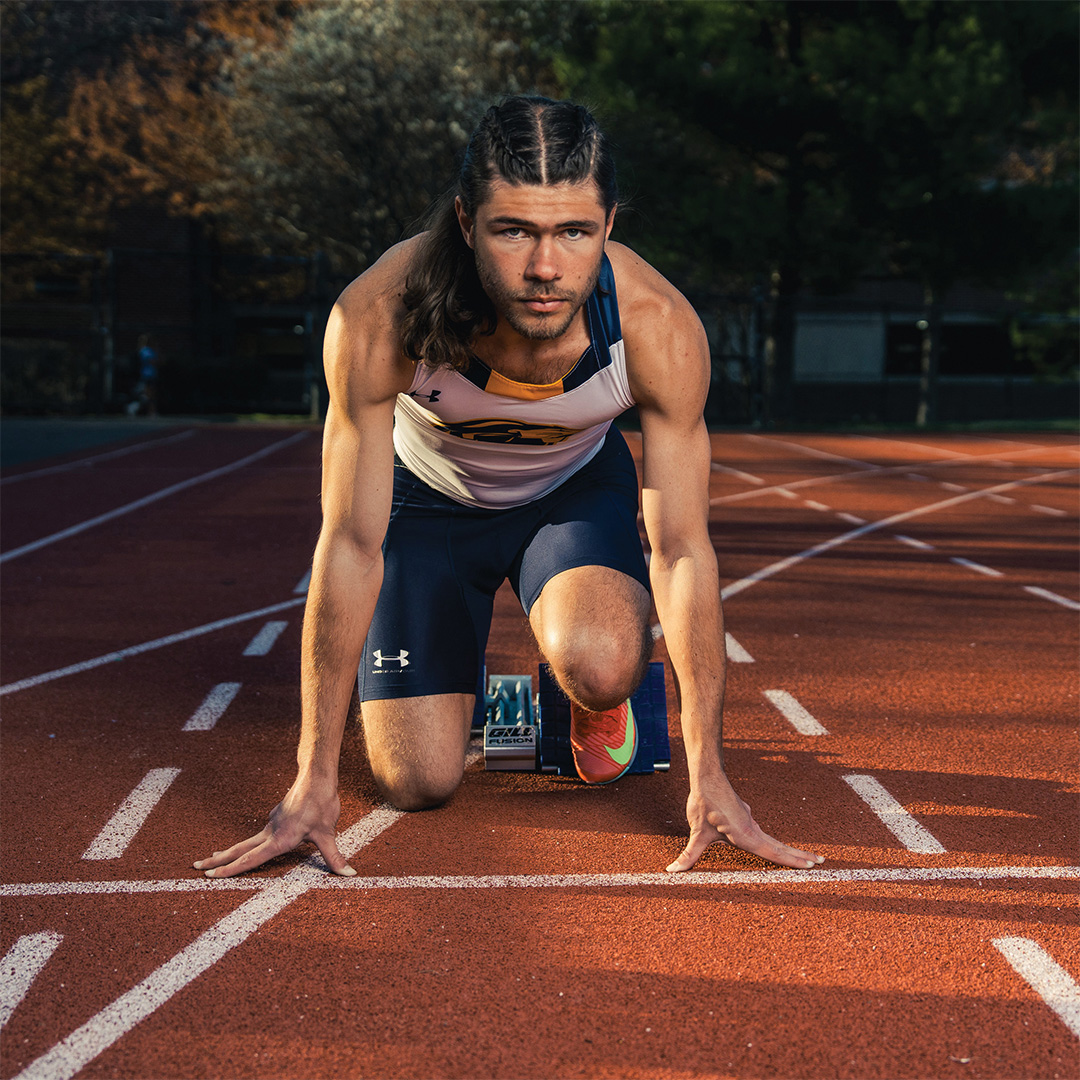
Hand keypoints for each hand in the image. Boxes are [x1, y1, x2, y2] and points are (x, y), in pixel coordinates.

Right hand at [193, 779, 355, 878]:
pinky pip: (261, 833)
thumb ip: (335, 857)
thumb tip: (349, 874)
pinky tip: (254, 843)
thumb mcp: (328, 833)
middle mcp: (271, 831)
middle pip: (240, 849)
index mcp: (279, 839)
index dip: (231, 869)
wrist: (317, 775)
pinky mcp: (278, 816)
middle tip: (197, 868)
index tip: (211, 875)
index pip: (250, 859)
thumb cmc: (321, 803)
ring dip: (231, 851)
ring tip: (215, 857)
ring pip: (248, 840)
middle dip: (219, 860)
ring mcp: (273, 822)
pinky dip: (250, 842)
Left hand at [666, 772, 823, 871]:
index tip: (811, 865)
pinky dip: (775, 843)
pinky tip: (775, 847)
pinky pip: (764, 834)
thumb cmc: (704, 803)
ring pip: (774, 839)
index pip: (773, 852)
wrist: (707, 777)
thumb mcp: (697, 832)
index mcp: (746, 835)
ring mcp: (751, 822)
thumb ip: (688, 855)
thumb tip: (672, 871)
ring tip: (807, 858)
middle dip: (800, 856)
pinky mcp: (746, 818)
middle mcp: (753, 829)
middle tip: (821, 862)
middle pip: (780, 846)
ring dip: (790, 850)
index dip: (791, 860)